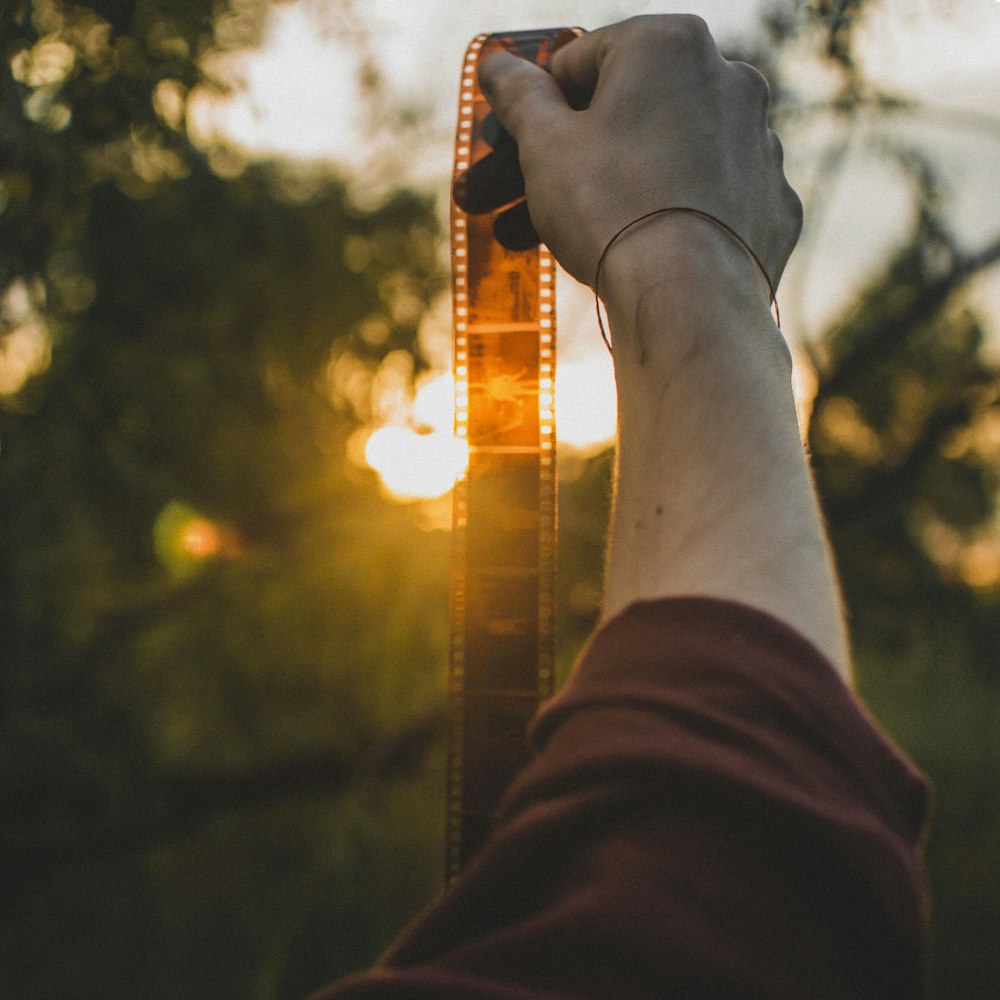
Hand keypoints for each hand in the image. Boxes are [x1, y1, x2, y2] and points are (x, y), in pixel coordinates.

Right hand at [478, 15, 801, 289]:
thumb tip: (498, 66)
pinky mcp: (773, 203)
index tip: (521, 150)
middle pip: (630, 113)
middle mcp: (728, 79)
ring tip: (577, 236)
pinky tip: (645, 253)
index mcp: (668, 45)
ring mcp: (760, 144)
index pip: (582, 62)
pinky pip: (711, 202)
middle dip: (575, 158)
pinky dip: (679, 220)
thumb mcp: (543, 145)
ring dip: (623, 188)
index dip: (542, 110)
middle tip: (531, 199)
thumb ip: (518, 95)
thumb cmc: (612, 210)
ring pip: (672, 158)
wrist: (688, 301)